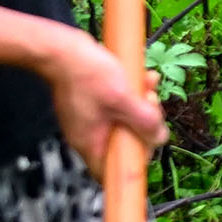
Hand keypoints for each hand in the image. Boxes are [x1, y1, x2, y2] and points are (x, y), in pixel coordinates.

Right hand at [41, 30, 169, 162]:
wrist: (63, 49)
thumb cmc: (85, 74)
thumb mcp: (123, 99)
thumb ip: (143, 121)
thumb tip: (159, 137)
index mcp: (90, 143)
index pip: (113, 172)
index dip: (134, 162)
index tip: (147, 143)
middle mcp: (88, 135)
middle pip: (126, 143)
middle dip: (144, 124)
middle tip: (149, 104)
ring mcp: (90, 120)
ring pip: (126, 121)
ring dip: (142, 104)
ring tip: (147, 86)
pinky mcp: (94, 104)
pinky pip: (119, 106)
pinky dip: (132, 94)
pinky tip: (143, 79)